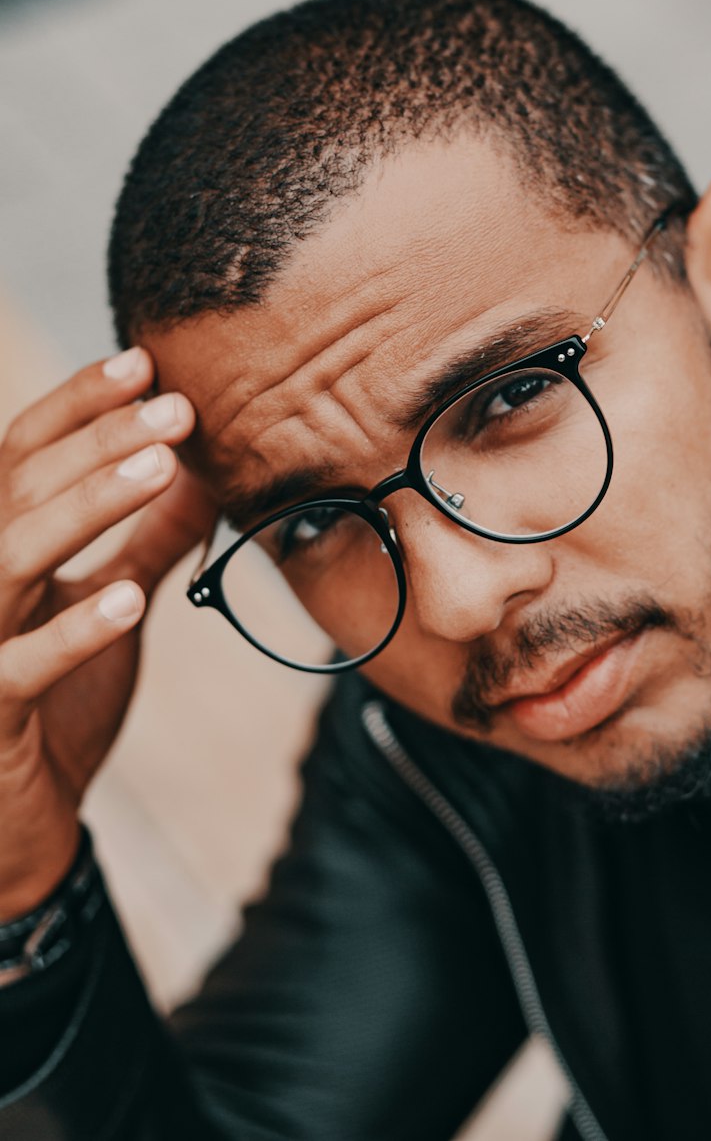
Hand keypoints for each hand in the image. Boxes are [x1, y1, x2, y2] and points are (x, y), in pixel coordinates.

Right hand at [0, 347, 213, 919]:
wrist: (10, 831)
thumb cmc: (51, 710)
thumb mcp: (107, 611)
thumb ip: (144, 547)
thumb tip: (206, 478)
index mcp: (0, 549)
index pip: (23, 455)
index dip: (78, 406)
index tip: (145, 363)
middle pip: (21, 491)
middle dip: (100, 443)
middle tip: (178, 408)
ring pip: (10, 559)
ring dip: (85, 510)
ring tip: (161, 469)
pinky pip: (20, 668)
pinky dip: (72, 633)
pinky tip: (128, 601)